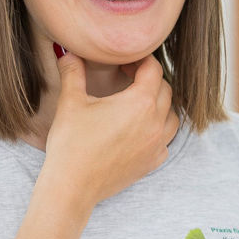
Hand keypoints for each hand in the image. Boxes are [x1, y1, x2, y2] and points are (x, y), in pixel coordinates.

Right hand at [39, 50, 180, 211]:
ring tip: (137, 101)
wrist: (72, 187)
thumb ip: (73, 72)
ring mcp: (157, 144)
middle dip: (149, 79)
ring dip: (159, 104)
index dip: (140, 60)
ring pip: (171, 114)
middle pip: (165, 89)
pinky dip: (158, 129)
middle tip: (128, 77)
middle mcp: (156, 122)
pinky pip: (166, 138)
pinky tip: (140, 129)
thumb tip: (67, 51)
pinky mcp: (153, 162)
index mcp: (140, 102)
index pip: (153, 69)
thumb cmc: (71, 144)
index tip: (124, 62)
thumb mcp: (71, 102)